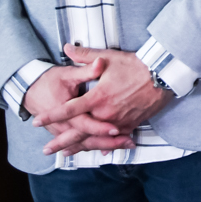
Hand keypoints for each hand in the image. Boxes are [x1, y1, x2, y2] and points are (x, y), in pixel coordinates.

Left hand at [32, 45, 173, 153]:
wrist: (163, 76)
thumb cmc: (136, 66)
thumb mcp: (109, 58)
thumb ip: (85, 56)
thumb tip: (67, 48)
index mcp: (98, 97)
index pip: (69, 109)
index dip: (51, 116)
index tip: (37, 122)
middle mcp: (106, 113)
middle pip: (79, 131)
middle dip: (62, 142)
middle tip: (47, 150)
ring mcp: (119, 121)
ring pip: (96, 138)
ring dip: (80, 146)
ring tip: (67, 153)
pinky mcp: (131, 124)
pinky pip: (115, 138)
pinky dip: (106, 145)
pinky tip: (99, 151)